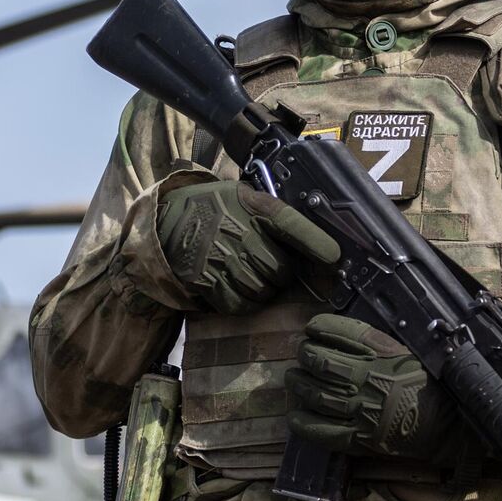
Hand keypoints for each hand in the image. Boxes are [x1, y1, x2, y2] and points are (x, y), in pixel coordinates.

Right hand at [156, 181, 338, 313]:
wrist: (167, 219)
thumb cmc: (214, 208)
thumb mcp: (243, 197)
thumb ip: (273, 213)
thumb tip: (316, 242)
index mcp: (252, 206)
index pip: (290, 223)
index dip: (315, 242)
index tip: (334, 257)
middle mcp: (237, 231)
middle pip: (280, 269)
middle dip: (282, 274)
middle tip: (273, 268)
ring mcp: (220, 258)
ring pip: (261, 289)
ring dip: (263, 289)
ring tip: (253, 277)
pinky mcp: (205, 280)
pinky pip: (238, 303)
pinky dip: (244, 302)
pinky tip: (238, 288)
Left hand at [285, 314, 461, 461]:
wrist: (447, 426)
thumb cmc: (428, 387)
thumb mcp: (408, 354)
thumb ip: (377, 344)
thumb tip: (341, 334)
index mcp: (385, 356)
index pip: (344, 333)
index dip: (322, 328)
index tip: (311, 328)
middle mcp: (370, 380)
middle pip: (323, 362)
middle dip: (305, 355)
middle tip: (300, 354)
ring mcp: (362, 410)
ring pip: (318, 394)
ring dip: (299, 385)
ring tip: (293, 379)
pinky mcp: (360, 439)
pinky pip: (324, 431)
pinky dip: (305, 424)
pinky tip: (294, 417)